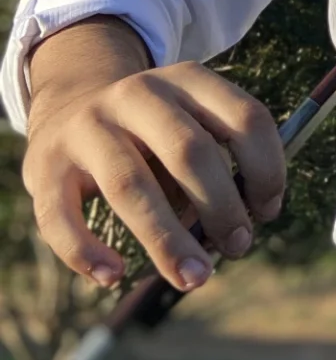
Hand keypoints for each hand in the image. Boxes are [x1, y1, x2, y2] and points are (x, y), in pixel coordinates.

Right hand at [24, 44, 284, 291]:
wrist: (70, 106)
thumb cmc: (153, 135)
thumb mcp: (191, 125)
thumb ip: (219, 166)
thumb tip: (235, 232)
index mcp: (188, 81)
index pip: (245, 118)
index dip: (267, 169)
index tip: (268, 211)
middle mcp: (137, 94)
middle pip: (189, 151)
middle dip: (222, 207)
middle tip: (239, 247)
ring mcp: (87, 126)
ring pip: (131, 184)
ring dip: (167, 239)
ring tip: (195, 278)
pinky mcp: (44, 164)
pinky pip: (61, 214)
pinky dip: (86, 250)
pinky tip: (113, 276)